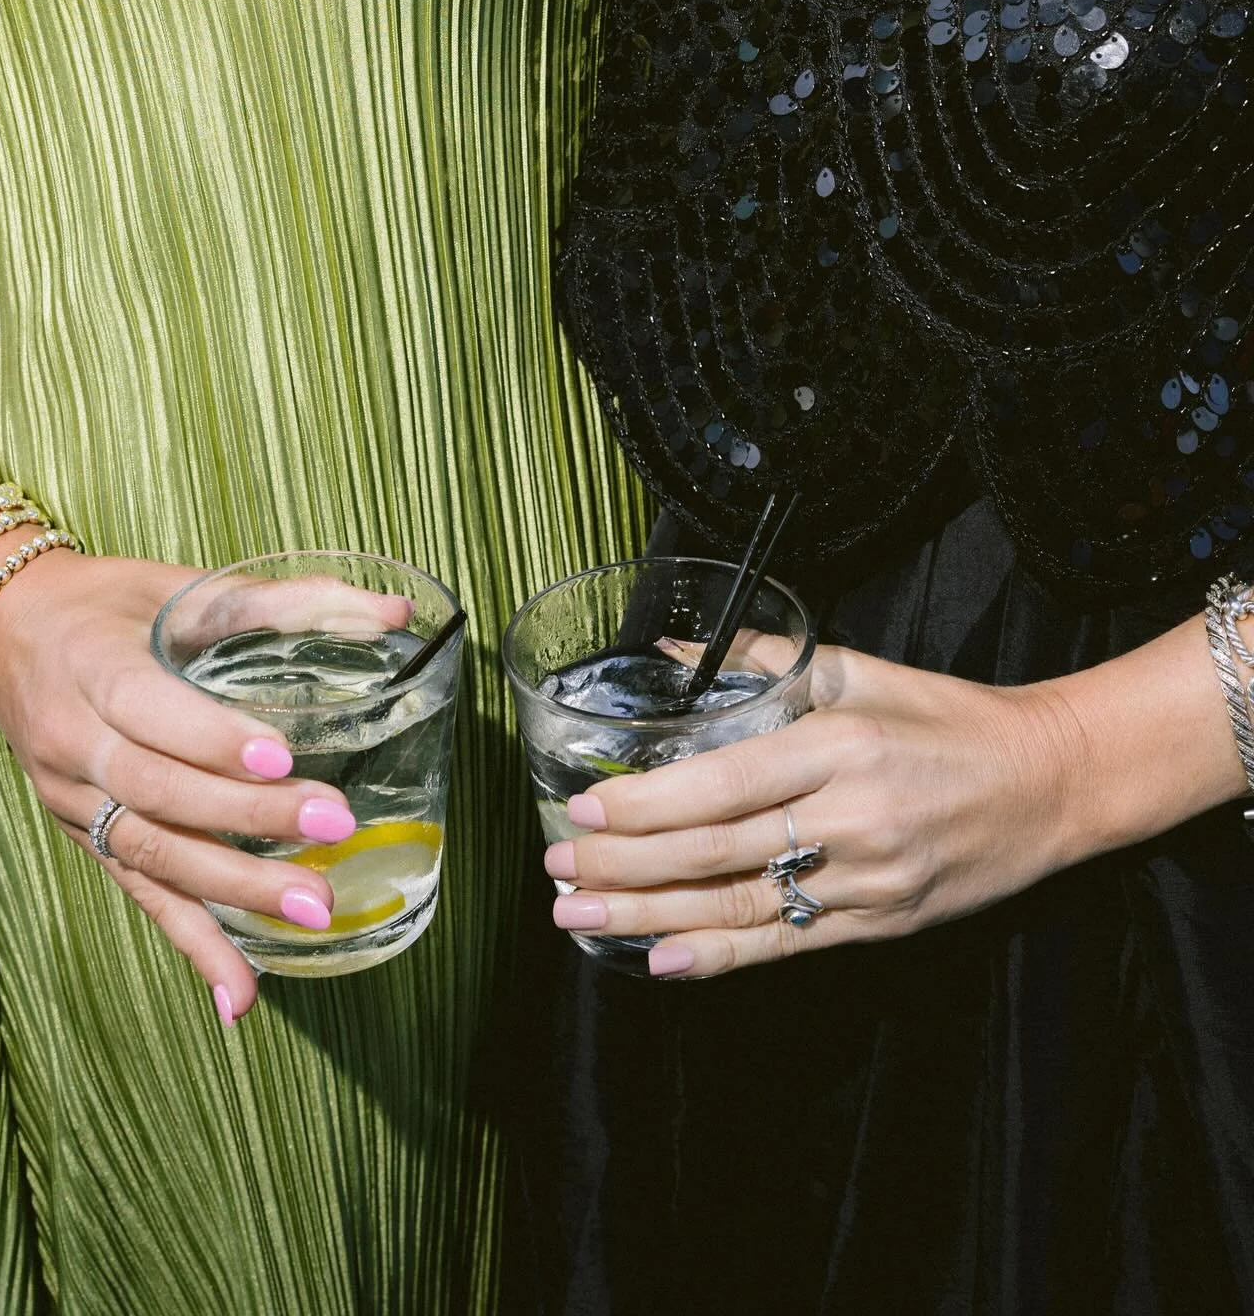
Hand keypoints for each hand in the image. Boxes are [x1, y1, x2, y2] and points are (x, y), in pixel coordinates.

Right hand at [0, 546, 410, 1021]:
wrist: (4, 633)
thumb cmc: (108, 604)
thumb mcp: (182, 586)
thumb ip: (285, 600)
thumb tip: (394, 612)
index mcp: (94, 668)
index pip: (150, 711)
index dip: (213, 739)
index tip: (283, 757)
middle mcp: (74, 743)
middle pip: (160, 792)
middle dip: (247, 817)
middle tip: (332, 828)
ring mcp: (75, 801)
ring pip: (153, 854)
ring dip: (234, 891)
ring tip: (312, 910)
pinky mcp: (88, 839)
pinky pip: (141, 895)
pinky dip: (192, 946)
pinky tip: (240, 996)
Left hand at [543, 636, 1093, 977]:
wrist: (1050, 782)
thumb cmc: (948, 717)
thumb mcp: (860, 670)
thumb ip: (764, 659)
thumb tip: (674, 648)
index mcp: (839, 744)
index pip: (721, 784)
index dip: (645, 805)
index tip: (584, 809)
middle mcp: (850, 817)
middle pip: (715, 851)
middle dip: (624, 865)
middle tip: (558, 867)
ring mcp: (867, 880)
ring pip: (739, 905)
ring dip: (648, 917)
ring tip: (579, 917)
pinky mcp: (881, 922)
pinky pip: (786, 945)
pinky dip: (719, 957)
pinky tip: (659, 961)